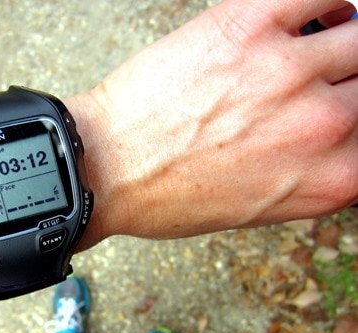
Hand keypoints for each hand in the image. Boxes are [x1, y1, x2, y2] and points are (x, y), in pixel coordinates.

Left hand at [77, 0, 357, 242]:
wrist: (104, 167)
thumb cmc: (167, 197)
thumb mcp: (258, 208)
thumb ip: (312, 173)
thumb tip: (335, 142)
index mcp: (329, 179)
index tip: (347, 111)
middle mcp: (323, 125)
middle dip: (350, 83)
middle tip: (323, 84)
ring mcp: (288, 71)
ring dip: (343, 39)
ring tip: (313, 49)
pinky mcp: (249, 27)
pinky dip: (324, 0)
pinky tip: (311, 14)